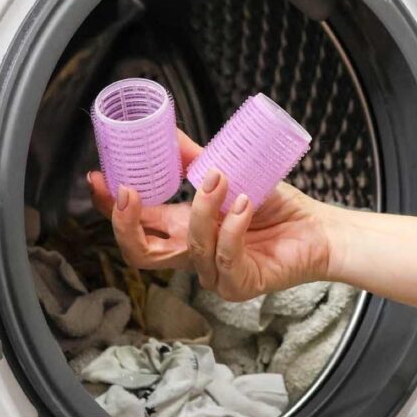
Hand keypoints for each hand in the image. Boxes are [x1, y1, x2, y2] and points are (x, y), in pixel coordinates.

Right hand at [87, 131, 334, 298]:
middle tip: (131, 190)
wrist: (317, 228)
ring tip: (220, 178)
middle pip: (140, 255)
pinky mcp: (239, 284)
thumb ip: (197, 159)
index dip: (110, 208)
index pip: (136, 228)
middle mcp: (192, 254)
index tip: (99, 178)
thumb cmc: (276, 206)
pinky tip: (242, 204)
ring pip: (190, 246)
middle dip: (126, 224)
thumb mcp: (229, 175)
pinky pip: (224, 255)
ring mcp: (213, 274)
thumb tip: (167, 132)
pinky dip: (231, 226)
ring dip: (202, 208)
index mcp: (183, 230)